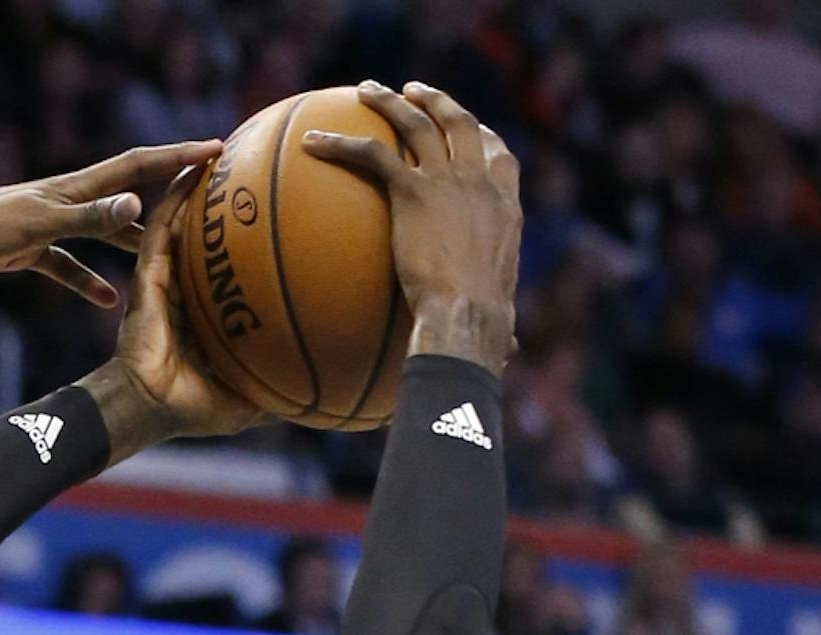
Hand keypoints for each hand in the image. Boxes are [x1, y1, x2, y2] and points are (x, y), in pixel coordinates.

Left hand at [0, 142, 221, 307]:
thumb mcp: (42, 224)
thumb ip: (91, 219)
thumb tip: (139, 207)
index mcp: (74, 188)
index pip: (137, 166)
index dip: (177, 157)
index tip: (215, 151)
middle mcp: (65, 200)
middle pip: (126, 196)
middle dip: (164, 197)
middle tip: (202, 203)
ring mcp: (47, 224)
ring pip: (101, 234)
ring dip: (132, 246)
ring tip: (167, 261)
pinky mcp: (28, 250)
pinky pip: (68, 266)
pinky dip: (88, 282)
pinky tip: (108, 303)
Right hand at [89, 166, 264, 445]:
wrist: (149, 409)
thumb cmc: (190, 408)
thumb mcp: (246, 399)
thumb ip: (276, 389)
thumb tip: (319, 397)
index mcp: (206, 314)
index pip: (229, 269)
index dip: (247, 242)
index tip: (278, 215)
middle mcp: (186, 290)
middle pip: (206, 236)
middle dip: (223, 202)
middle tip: (252, 166)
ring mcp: (165, 279)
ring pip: (182, 221)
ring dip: (198, 187)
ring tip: (221, 150)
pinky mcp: (148, 275)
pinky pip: (162, 228)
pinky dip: (176, 197)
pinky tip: (192, 169)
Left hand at [303, 83, 519, 373]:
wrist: (468, 319)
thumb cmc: (485, 334)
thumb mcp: (500, 326)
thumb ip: (501, 329)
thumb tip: (507, 356)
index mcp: (505, 211)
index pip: (499, 160)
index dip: (484, 140)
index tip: (472, 130)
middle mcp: (479, 185)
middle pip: (461, 125)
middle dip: (439, 102)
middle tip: (416, 93)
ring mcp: (448, 182)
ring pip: (418, 123)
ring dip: (392, 103)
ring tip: (367, 92)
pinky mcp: (414, 191)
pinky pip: (372, 155)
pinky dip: (341, 143)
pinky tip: (313, 143)